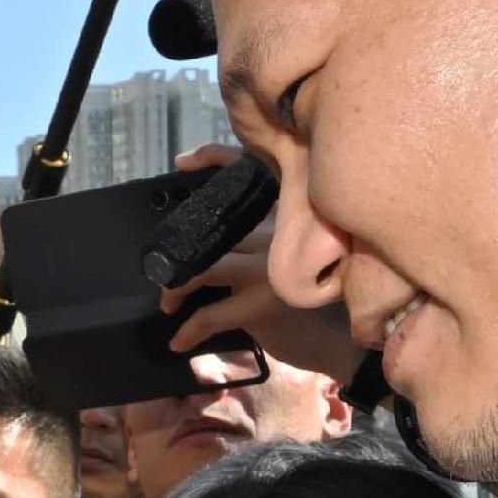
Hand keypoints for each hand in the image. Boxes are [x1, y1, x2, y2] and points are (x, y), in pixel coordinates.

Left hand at [158, 140, 365, 388]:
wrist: (336, 340)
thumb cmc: (308, 302)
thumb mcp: (283, 262)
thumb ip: (256, 242)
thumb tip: (206, 241)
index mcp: (282, 214)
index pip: (244, 166)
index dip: (211, 156)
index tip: (182, 163)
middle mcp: (276, 233)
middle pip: (212, 224)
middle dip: (175, 250)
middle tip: (161, 270)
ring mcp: (269, 266)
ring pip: (205, 267)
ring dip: (176, 287)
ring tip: (168, 303)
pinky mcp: (264, 301)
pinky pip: (212, 314)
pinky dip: (189, 330)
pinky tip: (178, 341)